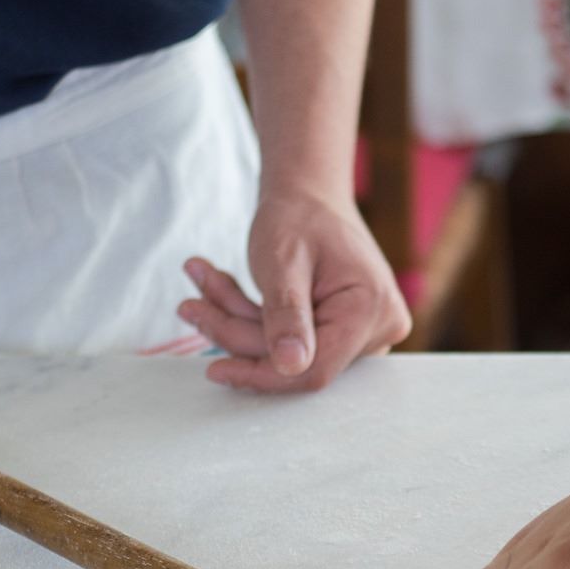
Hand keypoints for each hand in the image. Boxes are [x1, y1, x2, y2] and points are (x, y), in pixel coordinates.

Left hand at [179, 185, 409, 393]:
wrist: (310, 194)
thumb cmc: (299, 215)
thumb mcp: (283, 260)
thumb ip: (286, 314)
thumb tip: (290, 366)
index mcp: (370, 310)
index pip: (314, 370)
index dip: (262, 375)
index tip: (216, 369)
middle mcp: (378, 328)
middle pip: (297, 362)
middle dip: (238, 333)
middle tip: (191, 305)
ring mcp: (364, 333)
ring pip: (288, 353)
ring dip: (238, 322)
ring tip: (203, 283)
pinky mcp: (344, 333)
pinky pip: (292, 343)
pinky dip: (252, 320)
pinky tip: (221, 289)